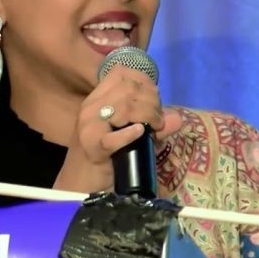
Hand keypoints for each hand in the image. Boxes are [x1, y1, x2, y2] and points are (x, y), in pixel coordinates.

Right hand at [53, 65, 181, 193]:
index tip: (154, 98)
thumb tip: (177, 118)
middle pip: (127, 89)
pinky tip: (140, 133)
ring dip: (148, 115)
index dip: (143, 81)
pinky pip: (113, 137)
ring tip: (155, 128)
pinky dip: (130, 134)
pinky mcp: (93, 148)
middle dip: (151, 101)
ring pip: (124, 107)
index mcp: (96, 100)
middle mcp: (90, 109)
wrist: (81, 184)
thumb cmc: (106, 156)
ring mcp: (89, 128)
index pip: (120, 73)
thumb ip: (151, 124)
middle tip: (158, 119)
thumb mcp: (130, 135)